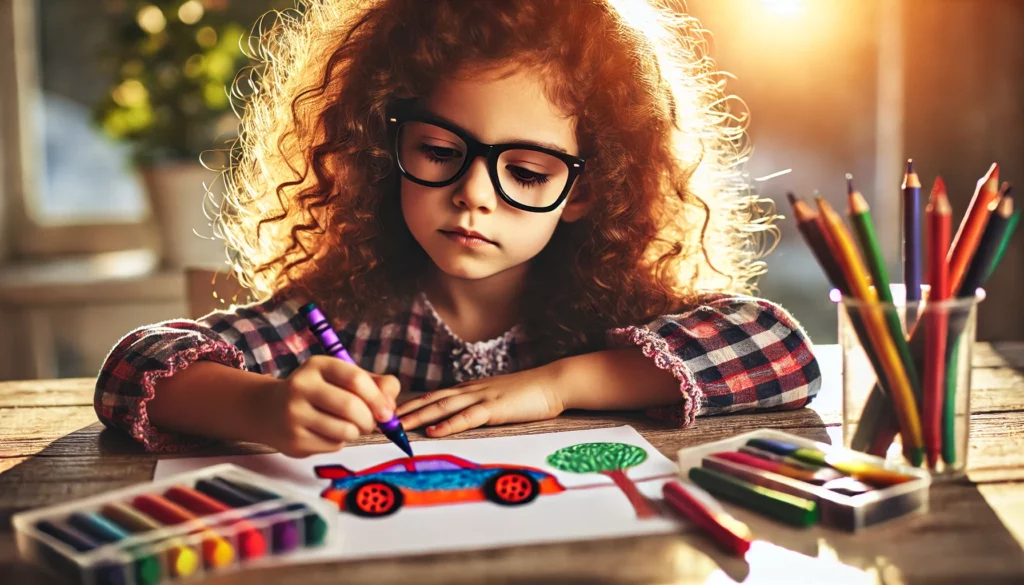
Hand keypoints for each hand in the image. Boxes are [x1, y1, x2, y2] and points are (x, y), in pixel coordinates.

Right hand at [253, 356, 400, 456]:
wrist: (270, 410)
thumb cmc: (319, 392)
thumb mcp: (343, 379)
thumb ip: (375, 384)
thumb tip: (391, 404)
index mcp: (318, 365)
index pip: (355, 379)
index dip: (378, 398)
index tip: (388, 412)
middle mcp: (301, 386)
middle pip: (351, 407)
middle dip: (369, 420)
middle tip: (369, 423)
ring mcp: (294, 415)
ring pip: (345, 431)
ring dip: (356, 433)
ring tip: (349, 427)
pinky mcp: (293, 441)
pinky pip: (333, 446)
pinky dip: (340, 443)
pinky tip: (327, 433)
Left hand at [396, 365, 565, 437]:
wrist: (553, 383)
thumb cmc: (528, 394)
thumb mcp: (497, 399)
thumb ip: (478, 406)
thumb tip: (460, 417)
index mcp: (470, 389)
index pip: (434, 396)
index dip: (411, 405)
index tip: (390, 414)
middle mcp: (471, 390)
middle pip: (431, 400)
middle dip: (405, 411)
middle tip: (381, 420)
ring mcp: (482, 397)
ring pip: (443, 407)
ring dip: (419, 417)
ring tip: (398, 426)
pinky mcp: (496, 407)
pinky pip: (468, 417)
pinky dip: (449, 425)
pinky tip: (434, 432)